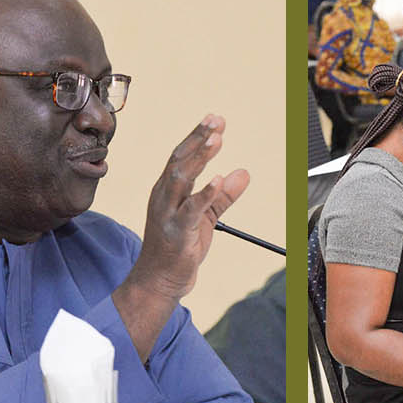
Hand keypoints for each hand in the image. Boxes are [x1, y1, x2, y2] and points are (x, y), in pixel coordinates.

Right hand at [124, 115, 251, 300]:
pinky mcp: (177, 232)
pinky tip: (219, 179)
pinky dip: (205, 193)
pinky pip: (191, 209)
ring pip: (181, 179)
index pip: (181, 156)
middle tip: (216, 120)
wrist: (158, 282)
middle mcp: (163, 197)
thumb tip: (243, 173)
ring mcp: (168, 214)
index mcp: (167, 191)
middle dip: (197, 138)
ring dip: (199, 158)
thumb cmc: (178, 249)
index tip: (215, 120)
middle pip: (179, 160)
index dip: (197, 137)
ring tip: (216, 140)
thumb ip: (223, 196)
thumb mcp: (205, 217)